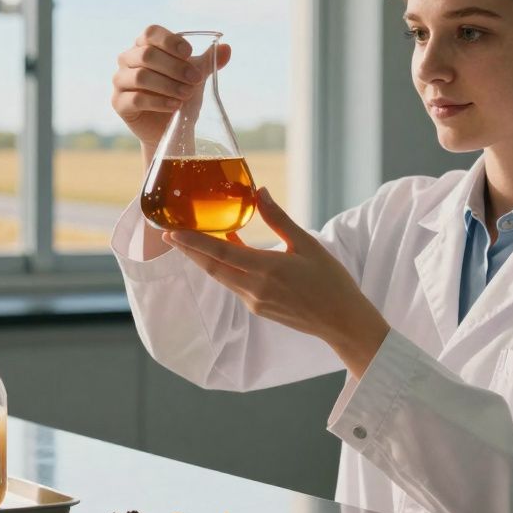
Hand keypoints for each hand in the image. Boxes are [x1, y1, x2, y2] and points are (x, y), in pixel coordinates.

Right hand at [112, 24, 231, 149]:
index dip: (170, 41)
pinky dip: (158, 102)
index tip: (190, 53)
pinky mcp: (119, 103)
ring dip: (168, 85)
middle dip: (175, 67)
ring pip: (140, 76)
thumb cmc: (180, 95)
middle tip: (196, 79)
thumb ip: (208, 62)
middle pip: (146, 55)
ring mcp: (120, 81)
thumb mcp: (196, 76)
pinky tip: (175, 106)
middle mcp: (127, 60)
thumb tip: (227, 47)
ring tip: (187, 94)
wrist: (171, 128)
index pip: (151, 33)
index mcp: (143, 46)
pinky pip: (136, 99)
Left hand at [163, 188, 390, 377]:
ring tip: (193, 241)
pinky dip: (226, 269)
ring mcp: (255, 302)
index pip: (220, 252)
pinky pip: (235, 285)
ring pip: (222, 277)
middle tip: (170, 235)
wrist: (342, 321)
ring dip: (207, 260)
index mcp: (267, 269)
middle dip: (189, 251)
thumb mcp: (307, 244)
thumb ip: (279, 218)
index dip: (193, 243)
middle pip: (212, 267)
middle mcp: (255, 288)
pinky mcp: (259, 309)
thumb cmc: (331, 280)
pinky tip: (229, 254)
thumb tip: (260, 192)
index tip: (171, 233)